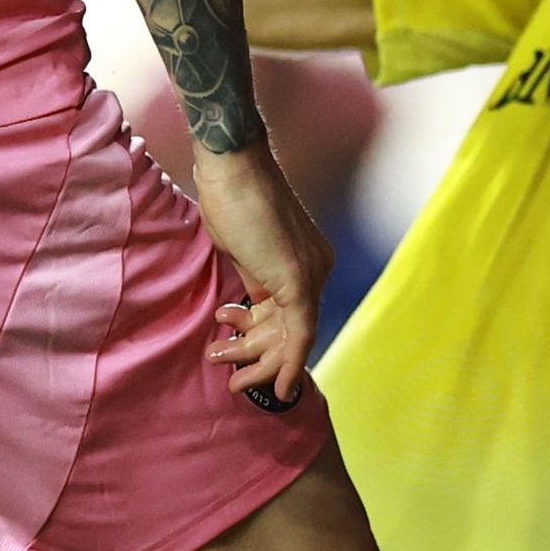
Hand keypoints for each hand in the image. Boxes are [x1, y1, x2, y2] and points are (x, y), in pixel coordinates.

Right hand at [190, 139, 334, 411]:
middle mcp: (318, 268)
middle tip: (234, 379)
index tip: (242, 356)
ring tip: (233, 381)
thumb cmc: (231, 196)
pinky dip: (287, 362)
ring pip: (295, 336)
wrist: (232, 165)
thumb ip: (255, 278)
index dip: (267, 341)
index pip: (290, 312)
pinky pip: (299, 332)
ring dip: (262, 364)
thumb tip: (252, 304)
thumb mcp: (243, 248)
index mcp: (308, 260)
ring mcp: (311, 274)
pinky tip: (274, 385)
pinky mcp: (298, 281)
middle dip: (263, 359)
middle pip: (295, 329)